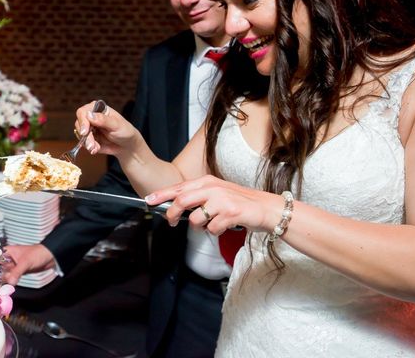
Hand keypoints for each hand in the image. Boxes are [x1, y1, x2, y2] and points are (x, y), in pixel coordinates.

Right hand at [2, 244, 55, 285]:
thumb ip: (16, 272)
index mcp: (7, 251)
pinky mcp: (17, 272)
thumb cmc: (37, 254)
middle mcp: (8, 258)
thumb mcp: (26, 262)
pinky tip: (6, 287)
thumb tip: (9, 283)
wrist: (50, 257)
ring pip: (3, 273)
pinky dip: (8, 282)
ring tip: (0, 286)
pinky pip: (10, 277)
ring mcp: (13, 265)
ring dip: (2, 279)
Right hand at [74, 100, 141, 156]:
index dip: (82, 121)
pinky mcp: (88, 138)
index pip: (83, 111)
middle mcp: (91, 117)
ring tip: (95, 148)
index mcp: (98, 109)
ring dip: (87, 143)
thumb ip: (104, 120)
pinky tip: (96, 149)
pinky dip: (89, 147)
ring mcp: (89, 128)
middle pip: (79, 123)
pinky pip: (83, 143)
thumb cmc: (125, 131)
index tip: (85, 132)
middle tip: (91, 144)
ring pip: (79, 134)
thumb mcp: (116, 125)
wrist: (127, 146)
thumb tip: (89, 115)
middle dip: (85, 136)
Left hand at [145, 174, 281, 233]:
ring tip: (211, 224)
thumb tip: (175, 206)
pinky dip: (215, 232)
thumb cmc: (239, 202)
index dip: (161, 194)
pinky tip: (224, 226)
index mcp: (207, 182)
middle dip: (172, 214)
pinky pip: (211, 229)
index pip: (179, 187)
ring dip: (199, 227)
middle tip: (171, 222)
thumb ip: (198, 197)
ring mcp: (222, 200)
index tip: (148, 200)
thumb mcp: (217, 193)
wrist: (266, 208)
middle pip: (182, 202)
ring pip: (195, 219)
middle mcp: (213, 188)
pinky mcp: (230, 213)